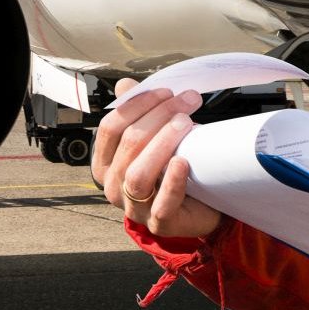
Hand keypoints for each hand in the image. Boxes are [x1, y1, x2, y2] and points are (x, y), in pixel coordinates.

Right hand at [93, 80, 223, 238]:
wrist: (203, 205)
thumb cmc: (174, 168)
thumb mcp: (155, 137)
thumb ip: (138, 113)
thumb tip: (124, 85)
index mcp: (105, 164)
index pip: (111, 128)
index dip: (137, 105)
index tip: (166, 92)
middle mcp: (113, 187)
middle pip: (128, 144)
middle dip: (159, 116)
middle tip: (188, 100)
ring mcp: (134, 208)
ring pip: (138, 174)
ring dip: (162, 143)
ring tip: (185, 124)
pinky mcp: (158, 224)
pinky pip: (161, 204)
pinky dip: (172, 182)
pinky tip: (182, 162)